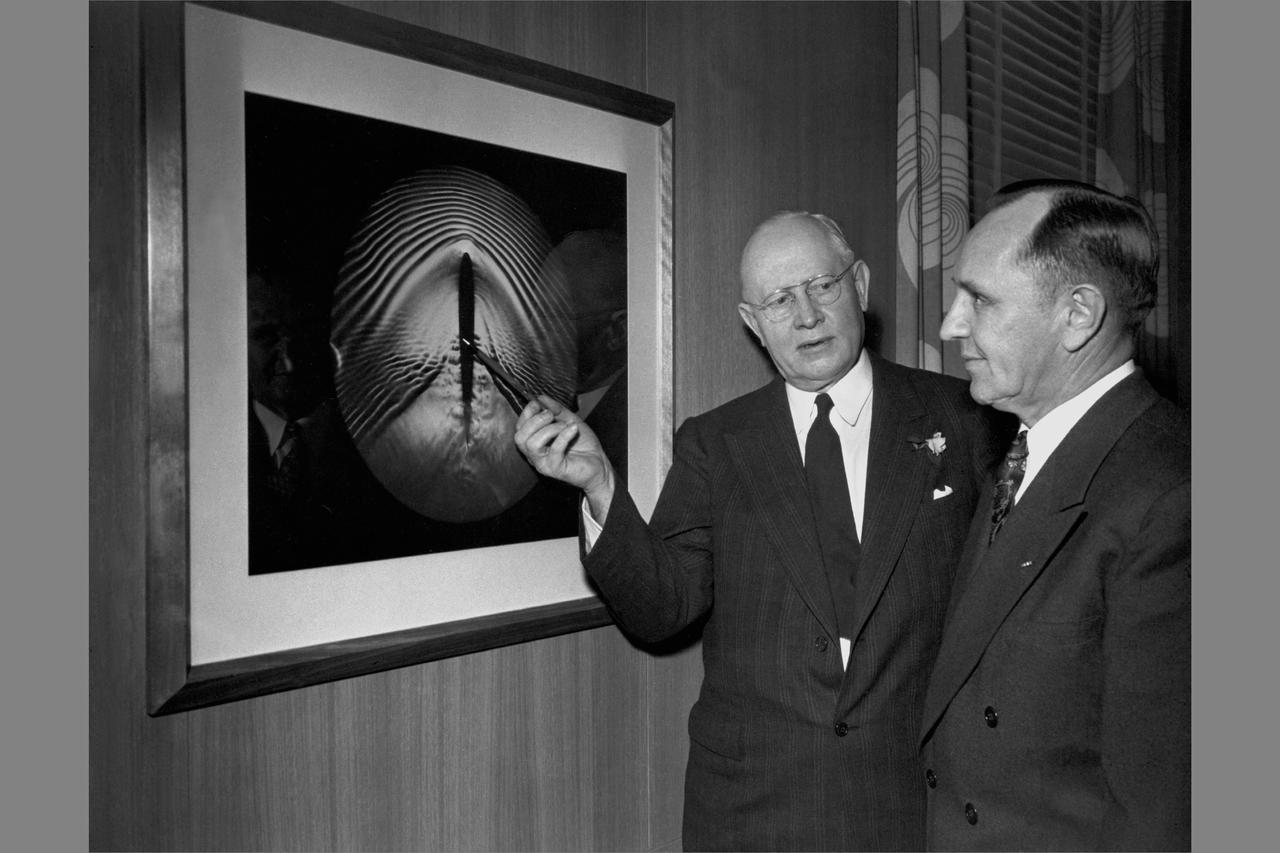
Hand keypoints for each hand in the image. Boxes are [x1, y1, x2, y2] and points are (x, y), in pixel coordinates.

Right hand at [513, 395, 615, 518]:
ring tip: (565, 425)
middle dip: (535, 421)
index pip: (519, 428)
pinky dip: (563, 436)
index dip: (526, 413)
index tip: (538, 404)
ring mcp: (543, 464)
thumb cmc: (583, 445)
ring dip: (549, 429)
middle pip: (520, 437)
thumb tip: (540, 398)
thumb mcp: (568, 420)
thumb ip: (555, 410)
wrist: (599, 462)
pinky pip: (553, 450)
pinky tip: (573, 429)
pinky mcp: (555, 469)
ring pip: (532, 444)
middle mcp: (534, 455)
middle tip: (551, 415)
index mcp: (534, 442)